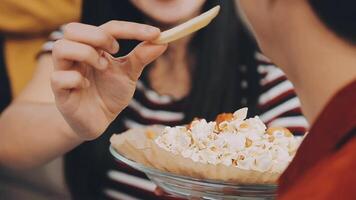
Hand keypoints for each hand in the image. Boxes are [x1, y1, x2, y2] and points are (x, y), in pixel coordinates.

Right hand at [51, 21, 166, 139]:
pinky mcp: (60, 92)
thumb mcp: (129, 74)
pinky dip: (77, 79)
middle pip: (73, 29)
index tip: (155, 34)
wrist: (98, 122)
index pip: (108, 28)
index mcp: (93, 48)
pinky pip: (59, 78)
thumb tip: (163, 42)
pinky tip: (87, 87)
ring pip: (61, 48)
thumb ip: (141, 57)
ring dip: (86, 54)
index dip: (131, 28)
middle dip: (97, 36)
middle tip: (116, 50)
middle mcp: (76, 56)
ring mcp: (65, 72)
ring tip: (102, 67)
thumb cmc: (110, 94)